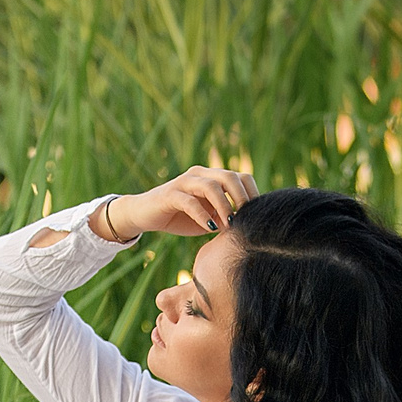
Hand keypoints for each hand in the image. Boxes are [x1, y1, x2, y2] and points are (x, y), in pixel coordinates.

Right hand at [100, 164, 259, 240]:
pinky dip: (202, 215)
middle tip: (246, 218)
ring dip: (224, 206)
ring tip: (229, 225)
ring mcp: (184, 182)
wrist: (144, 216)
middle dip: (241, 197)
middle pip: (229, 176)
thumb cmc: (179, 218)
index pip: (240, 177)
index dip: (252, 194)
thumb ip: (226, 218)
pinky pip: (189, 201)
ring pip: (211, 186)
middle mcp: (200, 174)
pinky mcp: (169, 194)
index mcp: (212, 177)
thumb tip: (249, 226)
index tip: (256, 215)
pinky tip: (209, 228)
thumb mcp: (208, 218)